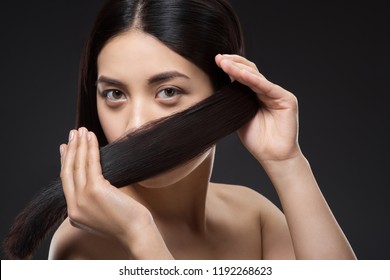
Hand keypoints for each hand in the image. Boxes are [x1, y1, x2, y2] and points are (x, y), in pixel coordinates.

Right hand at [59, 127, 152, 247]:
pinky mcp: (94, 191)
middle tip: (72, 133)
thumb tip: (96, 176)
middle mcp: (74, 208)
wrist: (137, 232)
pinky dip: (91, 149)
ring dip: (80, 145)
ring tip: (82, 130)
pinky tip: (91, 137)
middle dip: (70, 150)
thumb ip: (94, 198)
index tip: (66, 148)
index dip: (65, 163)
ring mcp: (82, 200)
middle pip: (68, 172)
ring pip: (77, 166)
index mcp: (74, 214)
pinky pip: (90, 165)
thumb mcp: (103, 210)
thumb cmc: (127, 220)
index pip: (66, 183)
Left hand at [215, 54, 301, 163]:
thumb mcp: (239, 116)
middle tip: (218, 59)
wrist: (273, 156)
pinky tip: (241, 74)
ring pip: (257, 77)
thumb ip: (233, 100)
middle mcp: (267, 92)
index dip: (231, 68)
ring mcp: (277, 94)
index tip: (216, 62)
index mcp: (255, 95)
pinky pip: (267, 87)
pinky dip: (254, 80)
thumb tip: (218, 85)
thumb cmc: (256, 140)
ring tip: (225, 64)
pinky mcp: (286, 99)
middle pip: (250, 72)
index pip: (243, 76)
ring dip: (239, 69)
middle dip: (234, 64)